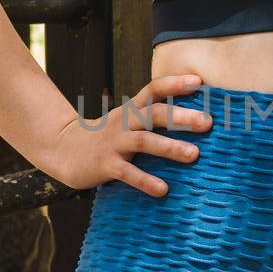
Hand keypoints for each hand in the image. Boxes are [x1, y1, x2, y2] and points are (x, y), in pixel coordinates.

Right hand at [44, 73, 212, 196]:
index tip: (198, 81)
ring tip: (193, 154)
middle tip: (207, 122)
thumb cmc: (109, 136)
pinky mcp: (105, 165)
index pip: (154, 88)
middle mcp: (124, 122)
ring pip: (144, 141)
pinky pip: (127, 173)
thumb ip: (154, 116)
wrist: (65, 150)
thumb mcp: (128, 120)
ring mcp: (114, 143)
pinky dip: (145, 181)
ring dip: (169, 147)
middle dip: (181, 117)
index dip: (175, 83)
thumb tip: (198, 119)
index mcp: (132, 109)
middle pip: (154, 114)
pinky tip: (163, 190)